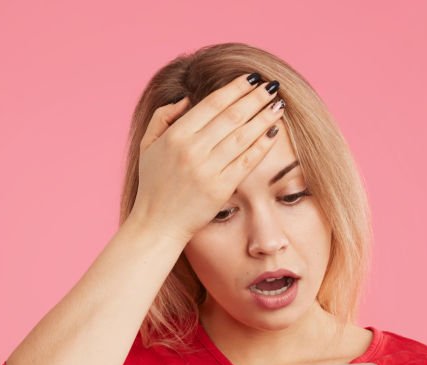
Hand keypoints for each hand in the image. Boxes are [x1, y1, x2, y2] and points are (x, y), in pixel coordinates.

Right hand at [128, 73, 285, 243]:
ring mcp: (208, 170)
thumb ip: (163, 117)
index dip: (234, 88)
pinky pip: (246, 161)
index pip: (212, 104)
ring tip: (278, 104)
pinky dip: (262, 145)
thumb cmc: (152, 185)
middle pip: (232, 116)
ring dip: (264, 117)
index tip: (250, 78)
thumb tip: (187, 99)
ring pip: (243, 136)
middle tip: (271, 86)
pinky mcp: (221, 188)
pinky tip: (273, 131)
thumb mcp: (147, 145)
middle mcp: (193, 150)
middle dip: (255, 98)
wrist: (157, 224)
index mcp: (176, 136)